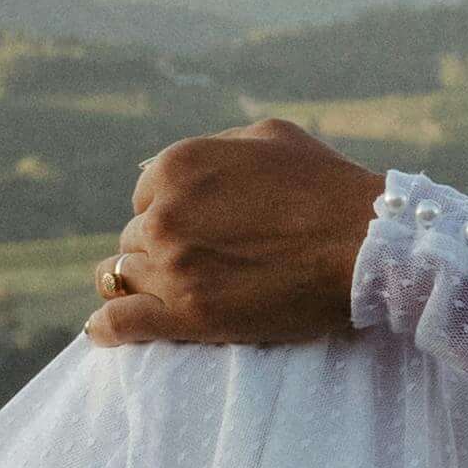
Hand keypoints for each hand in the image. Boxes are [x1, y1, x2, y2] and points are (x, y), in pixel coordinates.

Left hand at [94, 118, 372, 347]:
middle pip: (135, 240)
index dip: (171, 216)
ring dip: (145, 285)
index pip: (144, 197)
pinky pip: (121, 322)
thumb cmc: (327, 186)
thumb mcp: (267, 137)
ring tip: (168, 295)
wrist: (366, 244)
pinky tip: (102, 331)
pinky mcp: (187, 315)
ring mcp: (172, 267)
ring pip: (126, 278)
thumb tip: (162, 166)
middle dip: (161, 250)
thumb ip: (211, 147)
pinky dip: (108, 327)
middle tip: (201, 265)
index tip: (200, 232)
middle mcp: (165, 214)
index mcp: (177, 166)